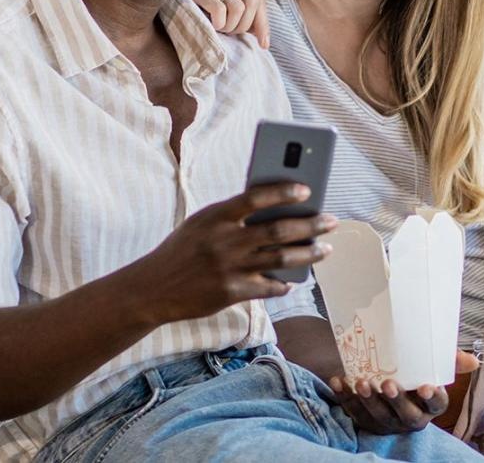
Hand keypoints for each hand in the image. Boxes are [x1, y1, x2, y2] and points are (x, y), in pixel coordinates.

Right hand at [126, 182, 333, 325]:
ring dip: (309, 254)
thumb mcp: (202, 224)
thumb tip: (277, 211)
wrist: (152, 288)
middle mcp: (224, 241)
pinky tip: (292, 282)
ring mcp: (229, 268)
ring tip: (326, 249)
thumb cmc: (183, 249)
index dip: (283, 192)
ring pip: (281, 259)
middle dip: (310, 226)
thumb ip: (233, 217)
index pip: (255, 198)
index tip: (307, 190)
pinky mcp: (231, 292)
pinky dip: (283, 284)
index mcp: (216, 216)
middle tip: (331, 222)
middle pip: (278, 230)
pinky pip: (268, 287)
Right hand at [188, 0, 269, 47]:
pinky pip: (219, 9)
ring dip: (231, 26)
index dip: (263, 23)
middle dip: (245, 25)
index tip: (264, 44)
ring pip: (238, 8)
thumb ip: (231, 1)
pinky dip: (219, 22)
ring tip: (218, 28)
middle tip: (229, 32)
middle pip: (253, 2)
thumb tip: (253, 31)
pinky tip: (211, 24)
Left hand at [330, 352, 478, 433]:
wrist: (382, 371)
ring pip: (379, 417)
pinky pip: (354, 412)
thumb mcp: (429, 362)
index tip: (425, 386)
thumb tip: (472, 360)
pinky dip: (345, 398)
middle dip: (397, 401)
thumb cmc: (412, 368)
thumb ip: (448, 359)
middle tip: (388, 384)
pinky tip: (339, 381)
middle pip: (407, 416)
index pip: (437, 405)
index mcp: (430, 405)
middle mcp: (411, 418)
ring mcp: (387, 422)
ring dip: (369, 401)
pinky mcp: (366, 420)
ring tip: (361, 382)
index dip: (432, 398)